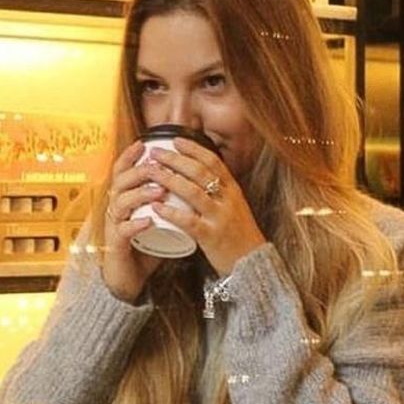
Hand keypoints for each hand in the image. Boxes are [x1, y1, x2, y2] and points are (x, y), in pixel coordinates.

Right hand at [100, 140, 164, 302]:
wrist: (130, 278)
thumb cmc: (145, 246)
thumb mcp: (157, 218)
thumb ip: (168, 201)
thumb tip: (194, 181)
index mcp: (124, 199)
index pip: (122, 171)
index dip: (130, 156)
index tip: (145, 143)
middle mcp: (115, 210)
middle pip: (119, 182)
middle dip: (138, 171)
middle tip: (157, 167)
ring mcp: (114, 227)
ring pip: (120, 203)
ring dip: (139, 194)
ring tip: (158, 191)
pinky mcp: (116, 246)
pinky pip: (122, 231)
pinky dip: (134, 224)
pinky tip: (148, 221)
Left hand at [143, 137, 266, 276]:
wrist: (253, 263)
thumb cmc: (238, 234)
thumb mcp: (234, 206)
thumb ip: (218, 190)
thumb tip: (196, 173)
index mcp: (233, 189)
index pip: (213, 161)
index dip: (193, 149)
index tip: (175, 140)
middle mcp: (227, 199)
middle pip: (199, 172)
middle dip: (174, 159)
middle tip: (154, 153)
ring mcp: (220, 217)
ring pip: (192, 192)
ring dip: (168, 179)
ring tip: (150, 172)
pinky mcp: (211, 236)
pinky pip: (189, 221)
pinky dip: (171, 212)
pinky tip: (156, 206)